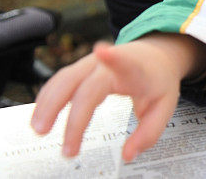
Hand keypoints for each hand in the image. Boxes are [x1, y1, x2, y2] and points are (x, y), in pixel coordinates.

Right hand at [30, 33, 205, 161]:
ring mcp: (90, 63)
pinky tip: (40, 116)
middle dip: (70, 114)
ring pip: (63, 80)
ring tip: (40, 130)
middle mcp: (108, 64)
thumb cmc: (156, 79)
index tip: (102, 51)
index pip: (123, 62)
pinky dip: (47, 98)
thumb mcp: (164, 105)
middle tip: (64, 144)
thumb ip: (149, 132)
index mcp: (133, 69)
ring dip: (48, 104)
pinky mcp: (80, 68)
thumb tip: (128, 154)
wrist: (155, 56)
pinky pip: (58, 81)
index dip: (113, 57)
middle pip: (83, 83)